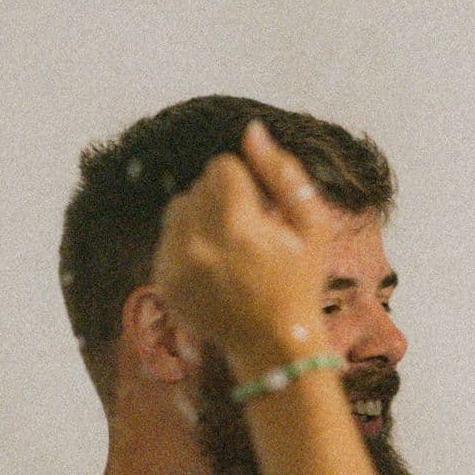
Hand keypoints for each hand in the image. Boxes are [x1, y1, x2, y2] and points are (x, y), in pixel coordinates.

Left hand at [150, 121, 333, 376]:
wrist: (273, 343)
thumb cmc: (300, 281)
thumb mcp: (312, 225)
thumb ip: (283, 173)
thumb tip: (252, 131)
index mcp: (236, 228)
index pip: (221, 167)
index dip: (247, 183)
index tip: (263, 212)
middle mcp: (197, 246)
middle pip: (198, 184)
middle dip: (224, 199)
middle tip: (252, 233)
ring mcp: (175, 265)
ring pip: (178, 206)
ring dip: (203, 216)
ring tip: (231, 246)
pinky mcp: (162, 280)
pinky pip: (167, 236)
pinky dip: (188, 242)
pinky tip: (215, 265)